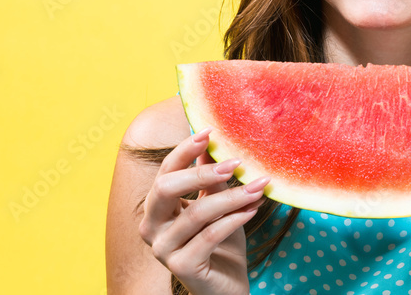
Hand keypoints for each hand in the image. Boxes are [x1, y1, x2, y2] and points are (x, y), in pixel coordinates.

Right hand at [138, 127, 268, 294]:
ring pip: (197, 213)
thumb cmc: (220, 243)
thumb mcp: (216, 203)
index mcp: (156, 207)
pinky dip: (235, 218)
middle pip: (166, 188)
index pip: (165, 171)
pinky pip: (210, 235)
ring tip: (258, 186)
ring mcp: (163, 249)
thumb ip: (210, 177)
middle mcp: (151, 227)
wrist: (226, 288)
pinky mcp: (181, 266)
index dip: (185, 150)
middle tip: (236, 162)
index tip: (211, 132)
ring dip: (232, 196)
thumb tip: (214, 140)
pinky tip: (253, 208)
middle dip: (201, 171)